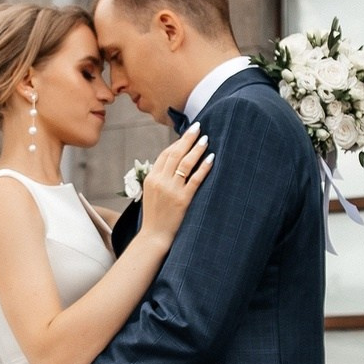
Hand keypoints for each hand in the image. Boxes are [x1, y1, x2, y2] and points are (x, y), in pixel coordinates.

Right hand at [139, 124, 214, 245]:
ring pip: (186, 163)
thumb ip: (159, 178)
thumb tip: (173, 163)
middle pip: (175, 154)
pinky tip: (212, 158)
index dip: (177, 142)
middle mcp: (160, 181)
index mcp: (151, 178)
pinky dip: (204, 167)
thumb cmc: (154, 216)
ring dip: (197, 149)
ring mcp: (171, 190)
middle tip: (199, 127)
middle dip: (188, 139)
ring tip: (206, 139)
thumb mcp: (151, 193)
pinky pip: (195, 179)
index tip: (188, 134)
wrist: (154, 236)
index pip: (165, 154)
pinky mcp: (183, 200)